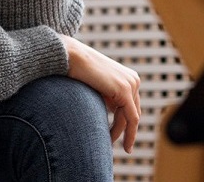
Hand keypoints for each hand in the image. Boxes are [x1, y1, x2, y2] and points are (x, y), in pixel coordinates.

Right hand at [61, 35, 141, 152]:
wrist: (69, 56)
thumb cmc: (77, 70)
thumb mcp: (97, 85)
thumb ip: (107, 97)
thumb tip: (109, 112)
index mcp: (128, 77)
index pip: (131, 106)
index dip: (126, 123)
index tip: (118, 136)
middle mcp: (133, 80)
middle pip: (134, 112)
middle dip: (127, 130)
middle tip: (123, 146)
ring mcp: (131, 84)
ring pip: (131, 117)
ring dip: (122, 133)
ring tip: (110, 144)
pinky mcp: (124, 90)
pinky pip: (130, 118)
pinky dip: (125, 132)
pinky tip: (114, 141)